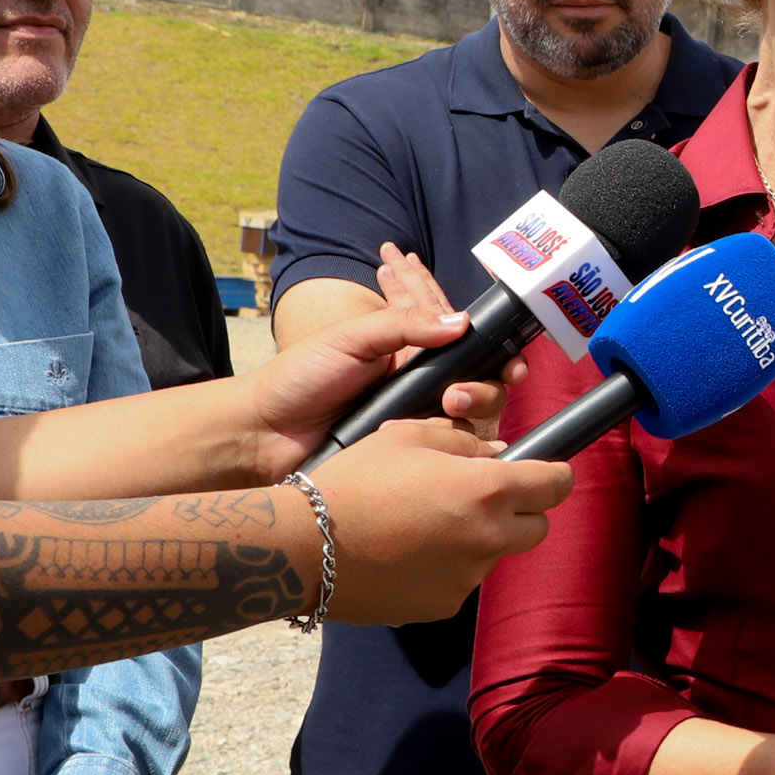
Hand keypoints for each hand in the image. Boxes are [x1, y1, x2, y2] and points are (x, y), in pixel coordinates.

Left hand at [241, 301, 488, 474]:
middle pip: (482, 379)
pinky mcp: (411, 454)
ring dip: (475, 406)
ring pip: (473, 416)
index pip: (461, 334)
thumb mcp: (351, 338)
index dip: (491, 337)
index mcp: (407, 349)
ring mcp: (417, 420)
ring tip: (451, 403)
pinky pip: (450, 450)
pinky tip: (448, 441)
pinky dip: (455, 444)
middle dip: (487, 381)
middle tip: (458, 389)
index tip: (508, 350)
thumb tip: (461, 321)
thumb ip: (404, 324)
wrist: (265, 432)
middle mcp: (419, 384)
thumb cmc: (301, 377)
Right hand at [303, 419, 569, 624]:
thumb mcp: (407, 436)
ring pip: (495, 553)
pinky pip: (461, 580)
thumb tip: (496, 453)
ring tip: (426, 523)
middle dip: (520, 509)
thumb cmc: (353, 482)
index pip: (555, 485)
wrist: (303, 547)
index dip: (553, 474)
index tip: (544, 470)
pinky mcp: (442, 606)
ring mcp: (466, 578)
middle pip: (537, 527)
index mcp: (486, 491)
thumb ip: (463, 440)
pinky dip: (447, 566)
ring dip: (478, 537)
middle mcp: (487, 539)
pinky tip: (407, 552)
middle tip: (481, 496)